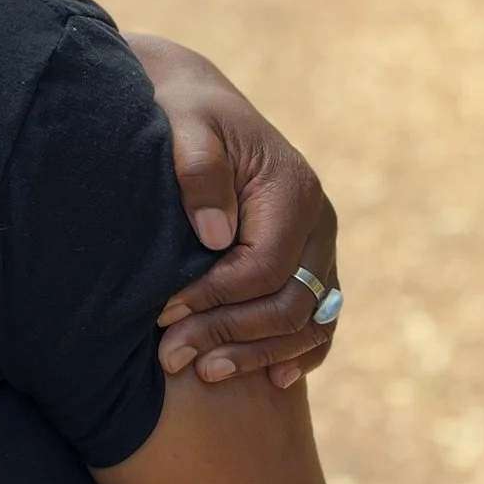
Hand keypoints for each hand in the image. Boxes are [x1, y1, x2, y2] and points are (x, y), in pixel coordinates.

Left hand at [126, 34, 339, 388]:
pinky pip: (320, 319)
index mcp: (293, 190)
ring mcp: (321, 248)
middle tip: (172, 356)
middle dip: (231, 336)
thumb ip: (198, 170)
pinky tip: (271, 380)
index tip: (163, 312)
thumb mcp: (184, 124)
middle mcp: (319, 223)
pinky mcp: (312, 264)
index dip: (216, 298)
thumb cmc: (186, 113)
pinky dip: (299, 352)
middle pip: (291, 303)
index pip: (264, 267)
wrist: (202, 104)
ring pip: (310, 321)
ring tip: (203, 372)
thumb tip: (215, 236)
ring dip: (258, 355)